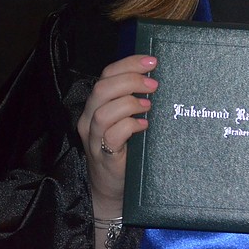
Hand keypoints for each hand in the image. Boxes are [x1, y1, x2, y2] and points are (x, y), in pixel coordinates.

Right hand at [77, 55, 158, 216]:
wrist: (112, 188)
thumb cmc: (125, 148)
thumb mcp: (128, 118)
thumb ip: (135, 99)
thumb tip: (159, 77)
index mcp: (96, 104)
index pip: (106, 74)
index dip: (129, 64)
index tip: (152, 61)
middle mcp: (90, 119)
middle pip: (102, 88)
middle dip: (131, 80)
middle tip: (154, 85)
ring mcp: (94, 139)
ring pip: (103, 111)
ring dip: (130, 103)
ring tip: (149, 106)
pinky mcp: (104, 156)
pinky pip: (112, 136)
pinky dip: (130, 126)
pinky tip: (144, 126)